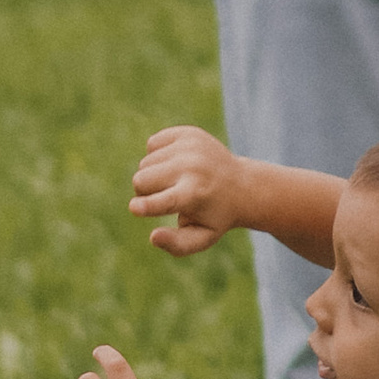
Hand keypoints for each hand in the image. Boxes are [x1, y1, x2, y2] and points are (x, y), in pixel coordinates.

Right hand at [130, 123, 247, 255]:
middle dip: (144, 193)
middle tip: (164, 198)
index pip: (161, 201)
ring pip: (145, 163)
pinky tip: (177, 164)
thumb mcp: (202, 238)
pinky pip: (152, 143)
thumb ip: (176, 244)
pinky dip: (158, 156)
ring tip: (175, 183)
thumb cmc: (216, 217)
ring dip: (153, 176)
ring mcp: (190, 146)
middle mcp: (191, 167)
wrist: (243, 185)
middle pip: (141, 180)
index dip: (144, 206)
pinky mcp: (188, 133)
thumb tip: (152, 236)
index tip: (134, 208)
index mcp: (194, 195)